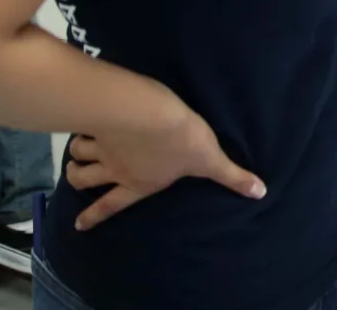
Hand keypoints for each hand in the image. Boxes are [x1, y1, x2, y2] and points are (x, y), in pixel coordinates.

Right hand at [65, 97, 264, 230]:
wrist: (150, 113)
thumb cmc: (183, 139)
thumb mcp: (212, 159)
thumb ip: (232, 176)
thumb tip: (260, 192)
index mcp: (139, 182)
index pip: (112, 204)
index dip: (94, 215)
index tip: (78, 224)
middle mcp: (115, 169)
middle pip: (85, 180)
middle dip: (78, 179)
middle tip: (76, 175)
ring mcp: (102, 146)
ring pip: (79, 155)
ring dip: (77, 154)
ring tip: (79, 150)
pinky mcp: (97, 122)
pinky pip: (81, 129)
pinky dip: (80, 129)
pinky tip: (83, 122)